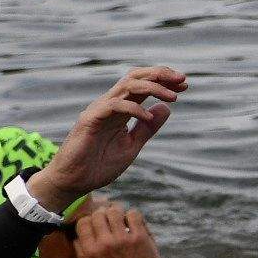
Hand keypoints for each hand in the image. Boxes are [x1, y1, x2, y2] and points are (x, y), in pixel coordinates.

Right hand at [24, 65, 186, 208]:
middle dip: (160, 75)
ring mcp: (99, 110)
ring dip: (152, 87)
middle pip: (136, 78)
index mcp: (121, 109)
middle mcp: (110, 104)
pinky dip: (134, 109)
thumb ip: (147, 128)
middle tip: (182, 80)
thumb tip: (166, 108)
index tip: (184, 85)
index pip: (143, 86)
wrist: (73, 182)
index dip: (163, 82)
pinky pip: (114, 106)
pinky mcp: (90, 120)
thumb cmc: (98, 165)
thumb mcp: (131, 146)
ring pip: (127, 86)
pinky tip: (148, 118)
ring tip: (173, 97)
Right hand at [72, 198, 169, 257]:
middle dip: (103, 215)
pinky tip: (133, 224)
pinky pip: (133, 214)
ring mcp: (123, 239)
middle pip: (98, 214)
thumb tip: (76, 233)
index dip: (89, 220)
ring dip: (117, 212)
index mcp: (90, 252)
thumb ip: (81, 251)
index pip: (82, 222)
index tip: (96, 224)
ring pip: (115, 210)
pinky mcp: (141, 237)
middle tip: (109, 220)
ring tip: (121, 220)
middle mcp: (105, 244)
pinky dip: (132, 216)